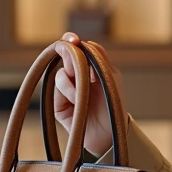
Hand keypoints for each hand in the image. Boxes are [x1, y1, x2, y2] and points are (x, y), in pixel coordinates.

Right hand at [52, 33, 124, 158]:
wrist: (109, 131)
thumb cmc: (113, 103)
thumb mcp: (110, 76)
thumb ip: (98, 56)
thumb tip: (82, 41)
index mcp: (87, 66)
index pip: (75, 48)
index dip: (70, 41)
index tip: (72, 39)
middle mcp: (74, 75)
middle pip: (65, 57)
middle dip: (72, 59)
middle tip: (77, 66)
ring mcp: (65, 89)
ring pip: (61, 74)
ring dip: (73, 81)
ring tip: (83, 93)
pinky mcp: (58, 104)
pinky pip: (57, 90)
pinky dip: (69, 92)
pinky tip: (77, 100)